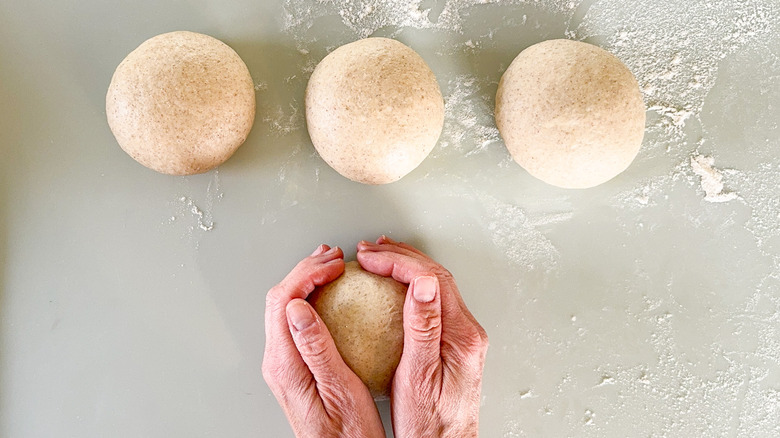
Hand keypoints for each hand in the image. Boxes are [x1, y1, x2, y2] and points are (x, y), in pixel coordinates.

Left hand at [262, 245, 384, 437]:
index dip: (308, 274)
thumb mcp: (340, 389)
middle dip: (305, 270)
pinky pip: (293, 322)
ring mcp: (283, 365)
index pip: (284, 301)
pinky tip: (327, 295)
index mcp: (286, 365)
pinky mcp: (293, 368)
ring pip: (283, 308)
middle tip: (333, 257)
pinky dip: (309, 298)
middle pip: (279, 300)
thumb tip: (297, 307)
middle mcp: (278, 363)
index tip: (336, 264)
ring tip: (329, 267)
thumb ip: (316, 347)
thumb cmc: (348, 434)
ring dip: (305, 282)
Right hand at [357, 236, 488, 437]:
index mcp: (462, 336)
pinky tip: (392, 285)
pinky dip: (409, 284)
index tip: (369, 258)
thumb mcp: (419, 377)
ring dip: (406, 266)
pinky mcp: (451, 342)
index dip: (398, 261)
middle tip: (368, 251)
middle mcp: (466, 331)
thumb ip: (423, 329)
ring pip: (435, 285)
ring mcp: (461, 335)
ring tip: (378, 257)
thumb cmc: (429, 423)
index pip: (432, 280)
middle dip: (400, 256)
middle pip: (436, 276)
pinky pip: (432, 300)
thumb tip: (424, 285)